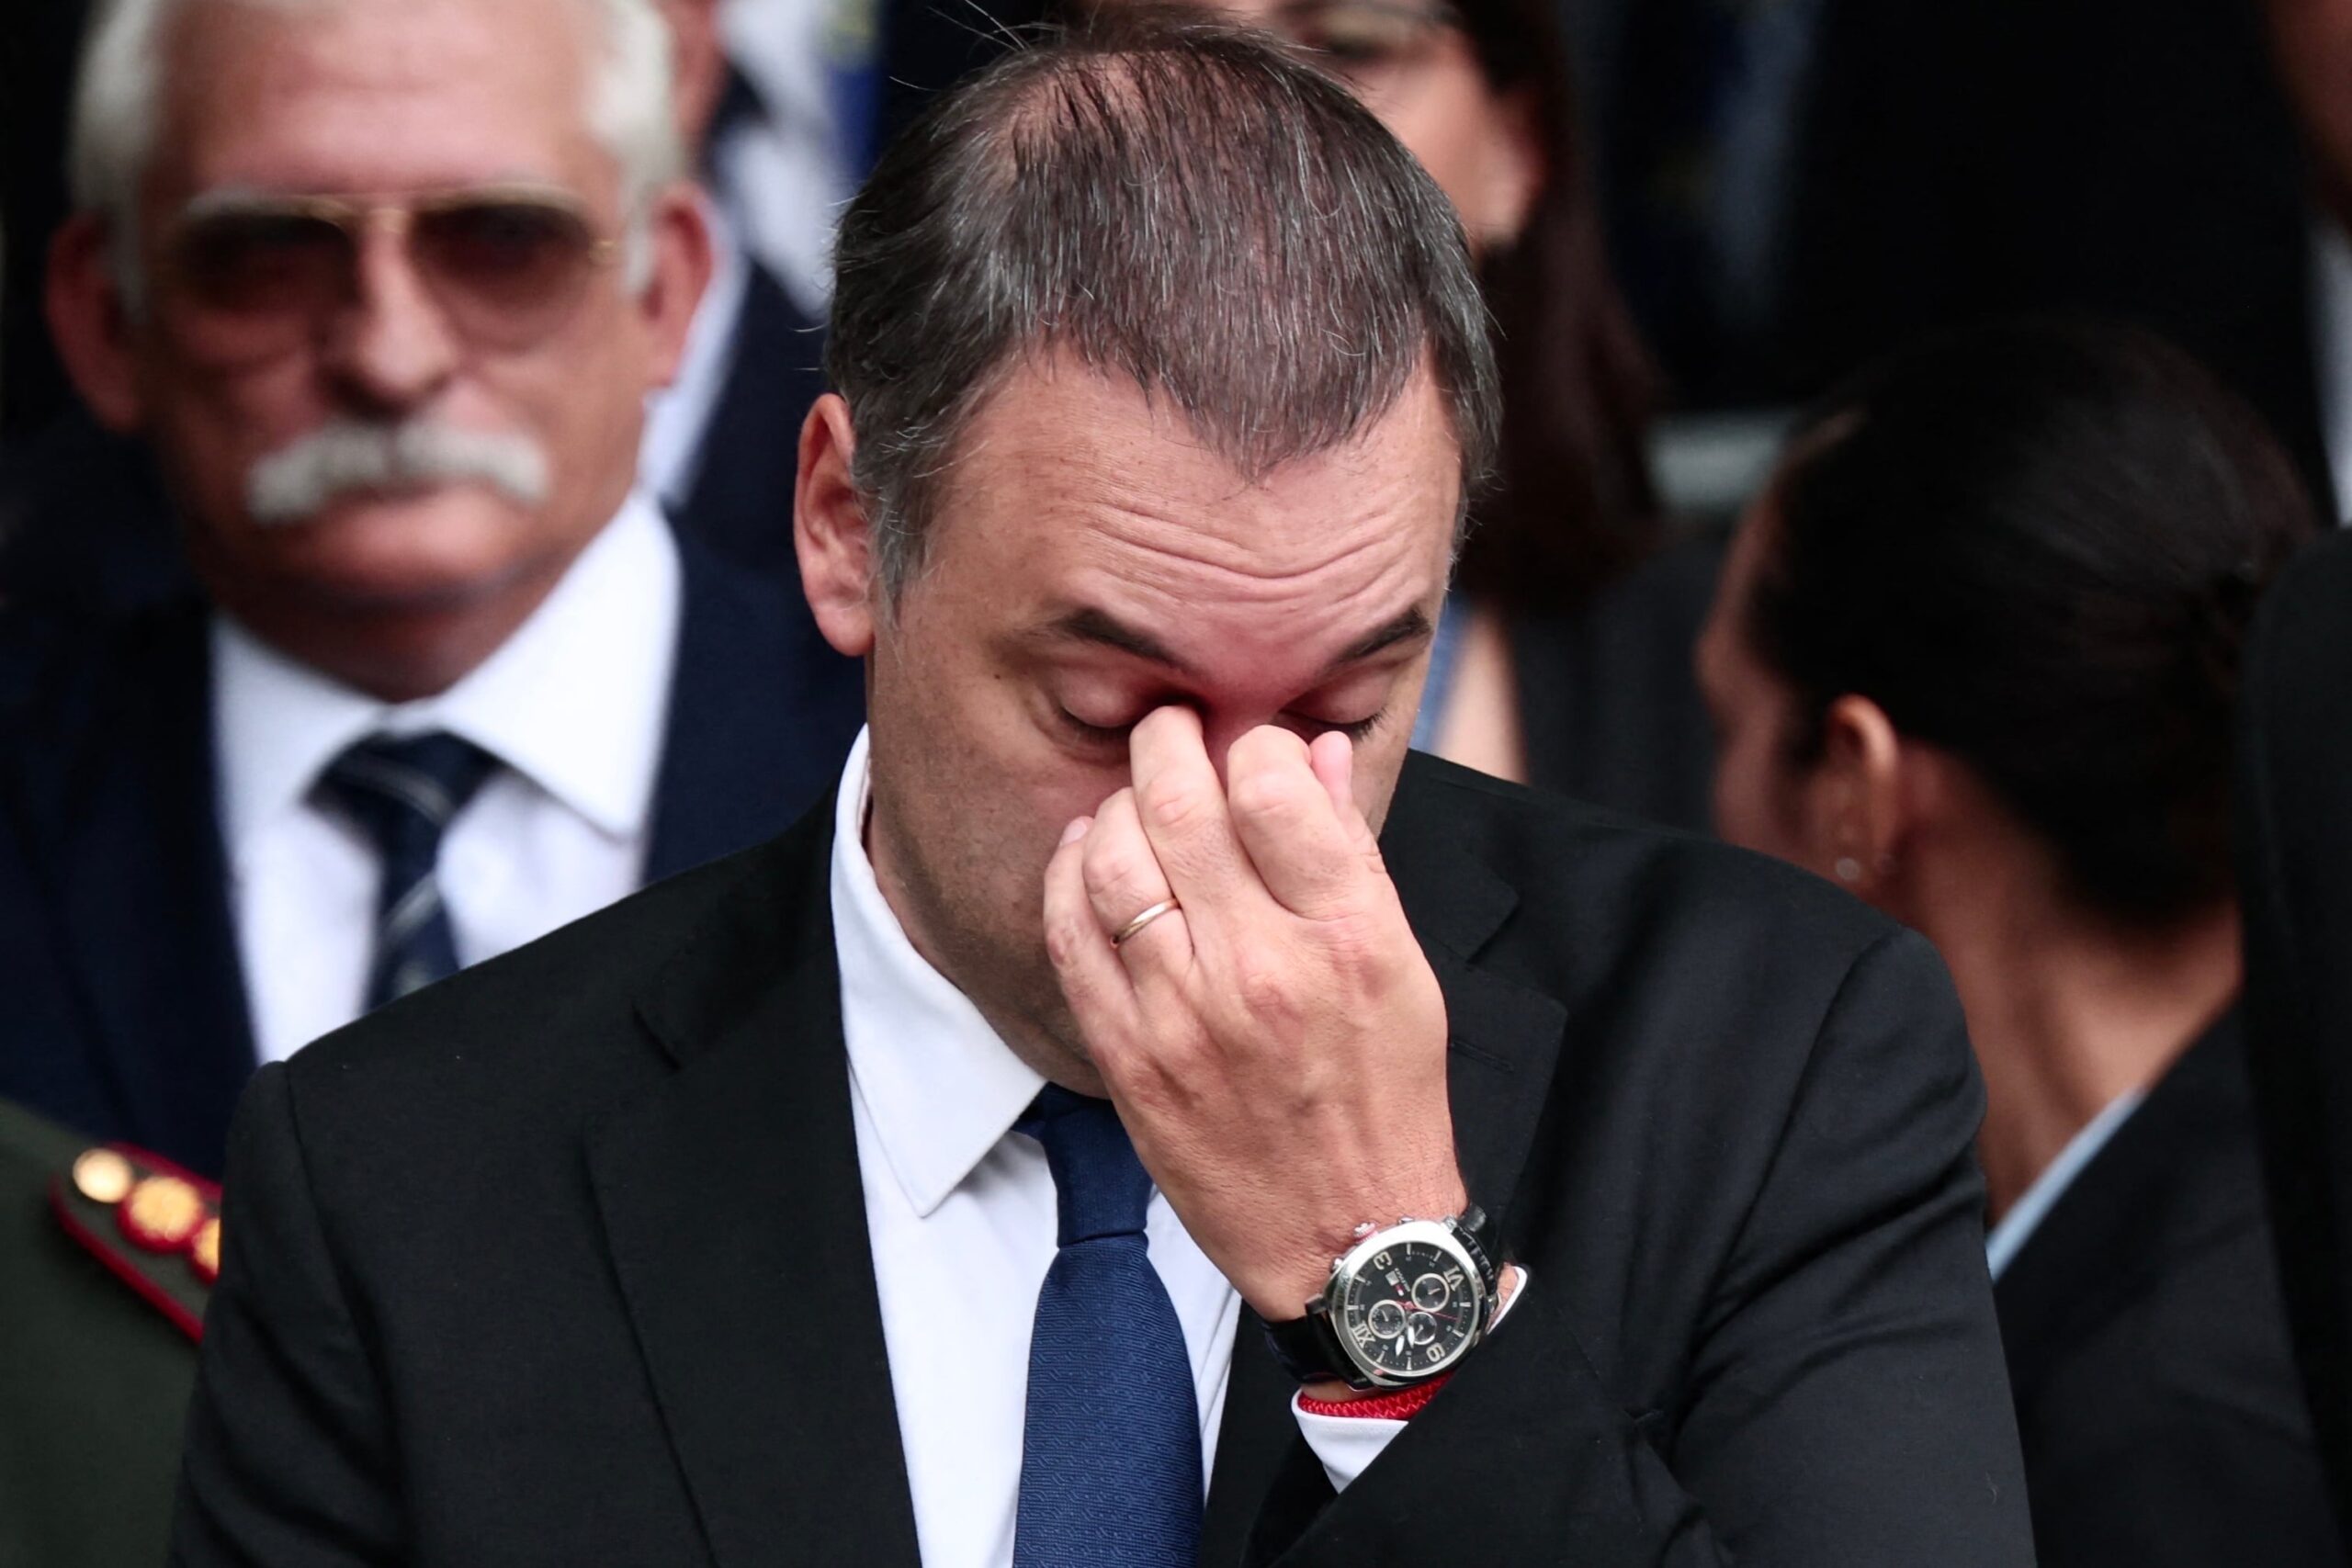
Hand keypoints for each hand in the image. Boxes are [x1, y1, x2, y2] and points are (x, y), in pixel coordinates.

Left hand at [1041, 708, 1464, 1327]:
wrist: (1350, 1241)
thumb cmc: (1386, 1097)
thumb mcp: (1405, 968)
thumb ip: (1352, 853)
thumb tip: (1316, 751)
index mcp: (1347, 936)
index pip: (1273, 787)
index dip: (1252, 741)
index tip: (1249, 742)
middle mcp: (1262, 968)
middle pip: (1179, 804)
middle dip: (1164, 742)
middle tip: (1168, 729)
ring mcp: (1185, 1015)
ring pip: (1112, 858)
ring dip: (1114, 804)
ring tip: (1132, 797)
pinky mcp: (1130, 1058)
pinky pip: (1070, 936)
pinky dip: (1067, 875)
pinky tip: (1083, 854)